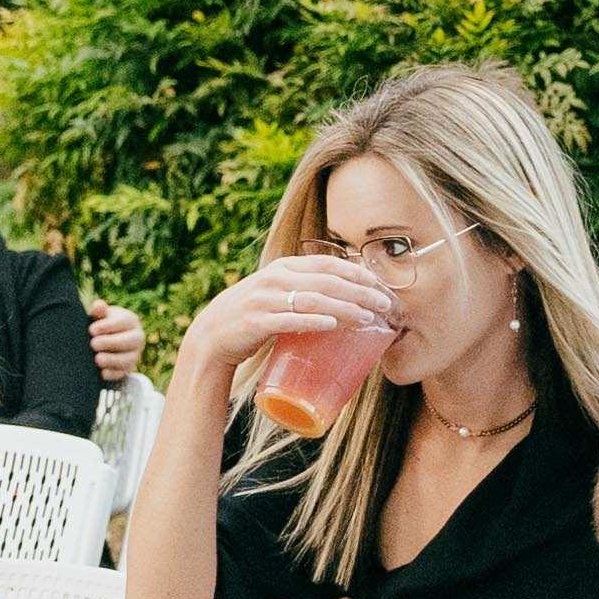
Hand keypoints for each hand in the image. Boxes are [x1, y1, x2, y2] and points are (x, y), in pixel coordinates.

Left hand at [86, 298, 144, 386]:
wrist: (104, 340)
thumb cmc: (101, 324)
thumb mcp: (100, 316)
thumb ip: (99, 311)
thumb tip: (98, 305)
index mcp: (131, 321)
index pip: (123, 322)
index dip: (108, 326)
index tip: (92, 330)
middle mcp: (137, 337)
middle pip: (131, 341)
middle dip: (111, 343)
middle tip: (93, 344)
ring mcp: (134, 354)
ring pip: (129, 359)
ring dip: (112, 360)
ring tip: (97, 359)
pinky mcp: (128, 369)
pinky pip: (123, 373)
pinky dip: (113, 374)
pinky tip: (102, 373)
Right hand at [175, 257, 399, 389]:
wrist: (213, 335)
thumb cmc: (252, 315)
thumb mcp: (276, 291)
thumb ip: (304, 288)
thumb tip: (346, 296)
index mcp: (284, 267)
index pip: (327, 263)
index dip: (356, 272)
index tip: (380, 284)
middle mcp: (275, 278)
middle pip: (326, 281)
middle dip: (359, 291)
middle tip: (384, 304)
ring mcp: (265, 300)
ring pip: (313, 300)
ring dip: (344, 308)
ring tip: (367, 318)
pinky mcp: (257, 323)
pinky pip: (290, 320)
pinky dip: (313, 323)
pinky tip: (333, 326)